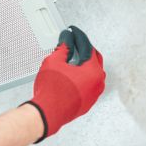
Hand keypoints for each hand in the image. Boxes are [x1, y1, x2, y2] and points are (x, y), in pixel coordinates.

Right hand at [26, 26, 105, 141]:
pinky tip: (71, 73)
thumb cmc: (51, 92)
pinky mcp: (88, 101)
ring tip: (72, 56)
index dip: (78, 36)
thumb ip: (63, 47)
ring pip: (92, 72)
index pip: (87, 47)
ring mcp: (94, 94)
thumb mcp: (54, 62)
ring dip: (84, 62)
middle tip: (74, 42)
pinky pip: (88, 83)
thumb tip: (67, 39)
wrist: (47, 113)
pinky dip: (82, 75)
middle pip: (94, 58)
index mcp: (93, 71)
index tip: (73, 32)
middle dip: (84, 48)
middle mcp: (98, 83)